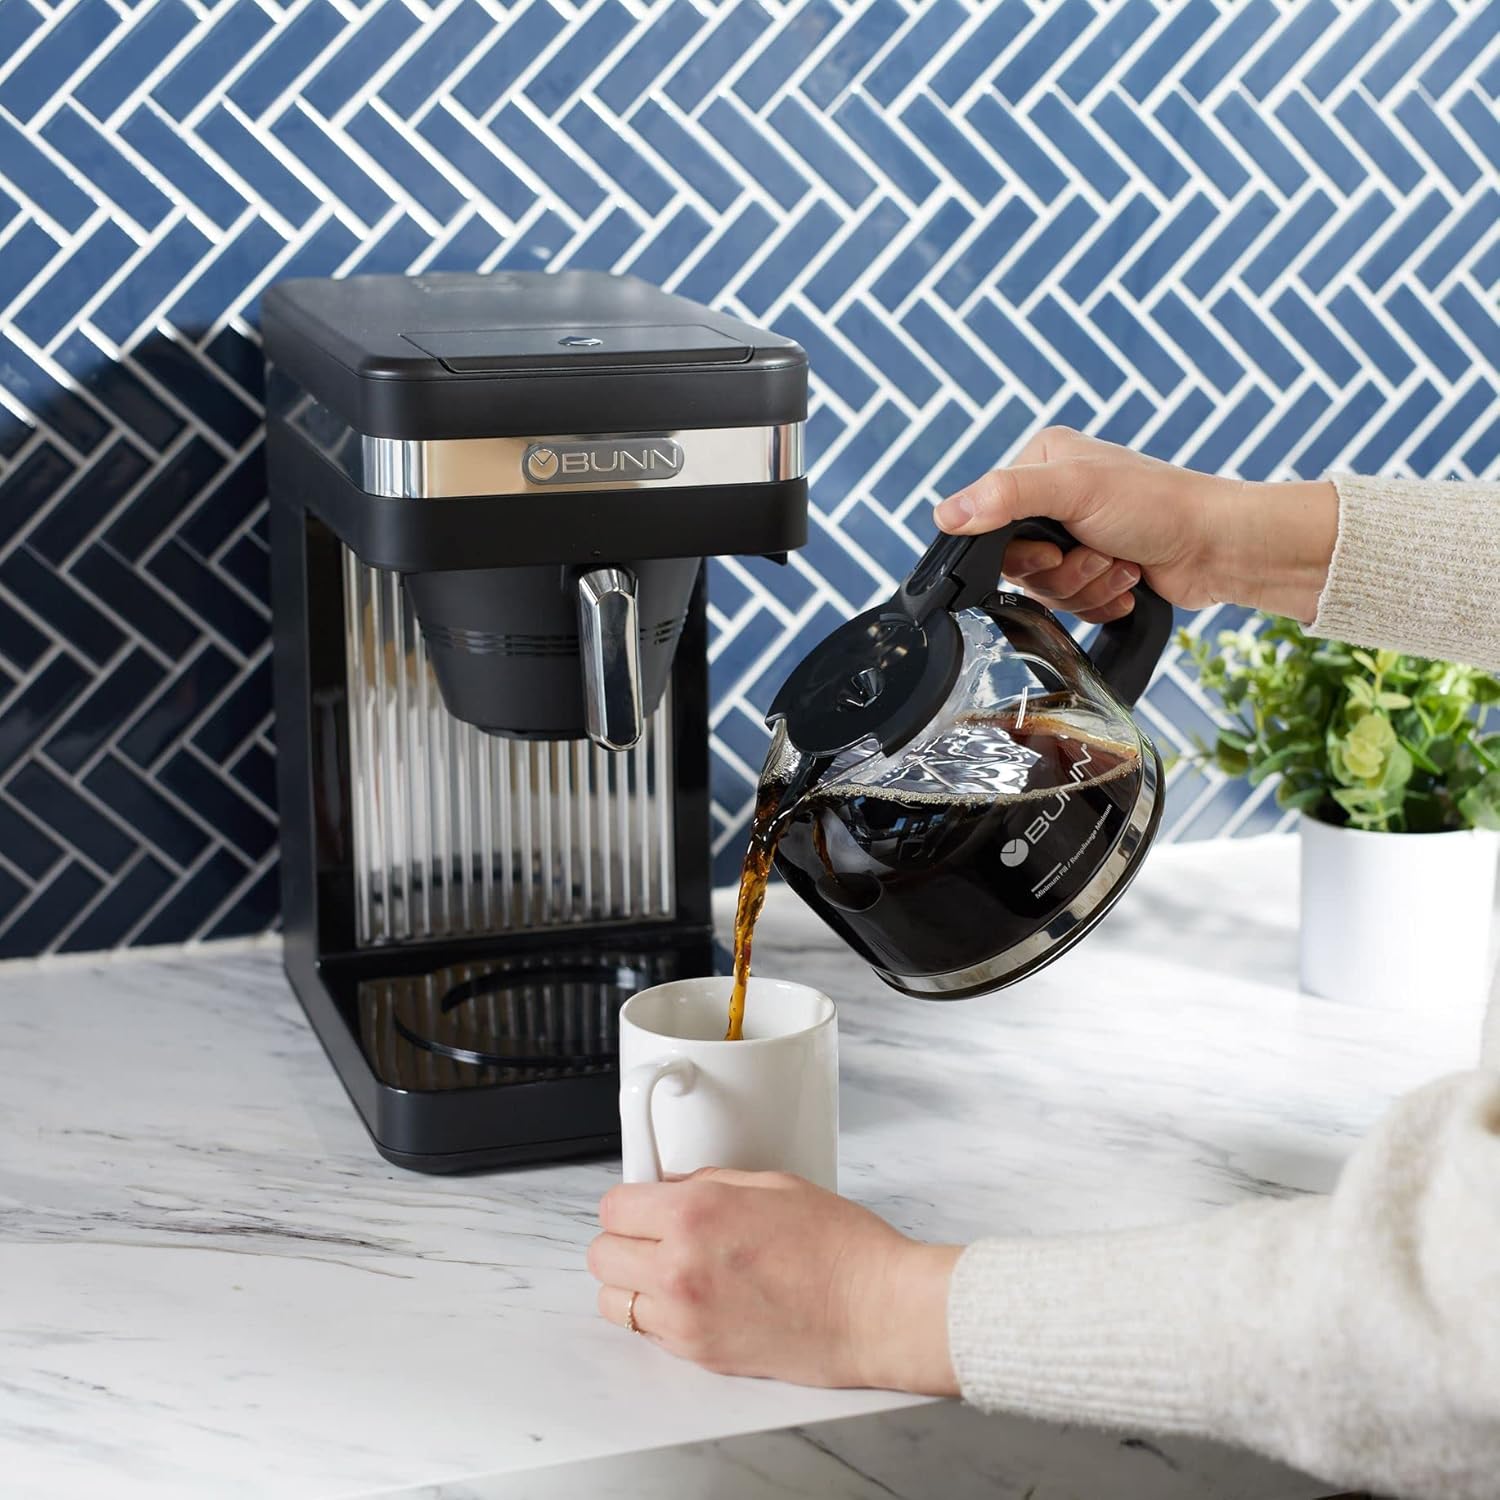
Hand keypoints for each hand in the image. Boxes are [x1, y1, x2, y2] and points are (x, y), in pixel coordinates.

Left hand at [589, 1168, 960, 1393]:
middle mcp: (679, 1268)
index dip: (629, 1201)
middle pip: (602, 1256)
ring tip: (669, 1269)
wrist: (875, 1311)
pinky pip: (648, 1333)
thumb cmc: (840, 1247)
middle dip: (624, 1239)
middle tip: (653, 1233)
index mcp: (695, 1215)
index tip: (644, 1202)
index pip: (614, 1207)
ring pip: (614, 1301)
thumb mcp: (773, 1184)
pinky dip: (658, 1315)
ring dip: (632, 1282)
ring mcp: (686, 1318)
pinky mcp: (700, 1355)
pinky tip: (694, 1298)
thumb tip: (673, 1187)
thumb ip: (710, 1182)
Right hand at [934, 427, 1336, 624]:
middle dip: (1063, 572)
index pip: (989, 521)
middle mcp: (1053, 498)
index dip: (1019, 551)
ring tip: (1122, 564)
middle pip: (1017, 564)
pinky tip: (1129, 581)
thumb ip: (1006, 496)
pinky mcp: (1095, 571)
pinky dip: (1101, 603)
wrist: (1219, 546)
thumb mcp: (1075, 488)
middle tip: (1099, 552)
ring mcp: (1075, 536)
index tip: (1055, 547)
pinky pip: (1071, 608)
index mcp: (1040, 463)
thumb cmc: (1159, 504)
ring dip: (1087, 588)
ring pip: (1045, 591)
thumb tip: (946, 514)